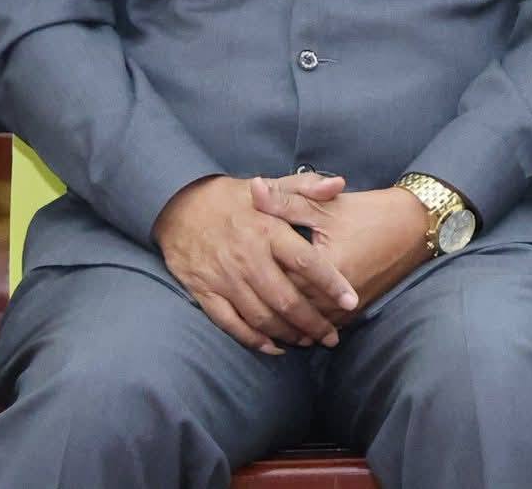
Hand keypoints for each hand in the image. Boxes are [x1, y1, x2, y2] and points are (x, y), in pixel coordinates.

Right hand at [152, 175, 359, 354]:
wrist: (179, 205)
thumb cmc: (234, 198)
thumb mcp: (272, 184)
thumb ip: (307, 187)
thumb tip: (339, 184)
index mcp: (268, 229)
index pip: (306, 262)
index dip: (331, 284)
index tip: (352, 301)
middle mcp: (248, 256)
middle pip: (286, 299)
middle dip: (313, 322)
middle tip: (331, 337)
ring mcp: (225, 277)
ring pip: (261, 317)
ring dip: (288, 334)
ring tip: (308, 342)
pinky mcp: (205, 292)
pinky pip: (231, 324)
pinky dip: (253, 340)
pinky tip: (273, 347)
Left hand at [250, 178, 432, 317]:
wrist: (414, 226)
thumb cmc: (368, 213)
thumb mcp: (325, 205)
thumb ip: (286, 201)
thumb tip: (254, 188)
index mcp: (325, 266)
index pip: (280, 280)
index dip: (257, 280)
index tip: (236, 275)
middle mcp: (337, 293)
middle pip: (293, 308)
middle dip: (268, 310)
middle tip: (241, 305)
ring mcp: (350, 304)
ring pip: (311, 322)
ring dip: (288, 326)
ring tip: (263, 324)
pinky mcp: (359, 308)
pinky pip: (328, 323)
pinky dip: (311, 326)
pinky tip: (297, 329)